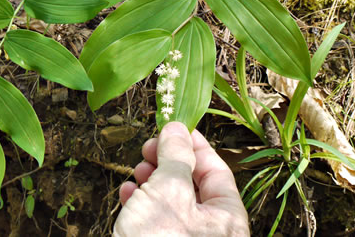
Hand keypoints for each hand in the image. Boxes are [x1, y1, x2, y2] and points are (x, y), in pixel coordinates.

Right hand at [114, 122, 249, 236]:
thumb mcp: (168, 190)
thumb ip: (175, 156)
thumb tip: (177, 128)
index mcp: (226, 220)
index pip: (216, 171)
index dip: (194, 146)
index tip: (175, 127)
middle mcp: (212, 233)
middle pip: (193, 184)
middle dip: (168, 162)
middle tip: (149, 148)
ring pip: (172, 200)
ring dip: (153, 180)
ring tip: (137, 170)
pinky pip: (157, 219)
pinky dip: (143, 203)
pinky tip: (128, 194)